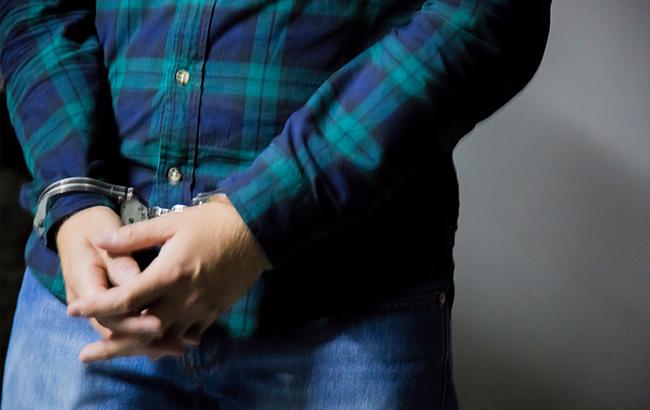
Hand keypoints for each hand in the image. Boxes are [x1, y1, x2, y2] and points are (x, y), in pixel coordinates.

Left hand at [68, 194, 271, 361]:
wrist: (257, 232)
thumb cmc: (214, 223)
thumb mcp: (172, 222)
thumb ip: (134, 236)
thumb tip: (100, 241)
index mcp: (170, 273)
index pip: (126, 298)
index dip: (97, 306)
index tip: (74, 310)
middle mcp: (184, 298)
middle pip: (142, 330)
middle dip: (112, 344)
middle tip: (87, 355)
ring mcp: (201, 309)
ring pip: (165, 340)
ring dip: (140, 348)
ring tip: (117, 354)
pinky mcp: (214, 312)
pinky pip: (188, 337)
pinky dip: (169, 343)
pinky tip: (157, 347)